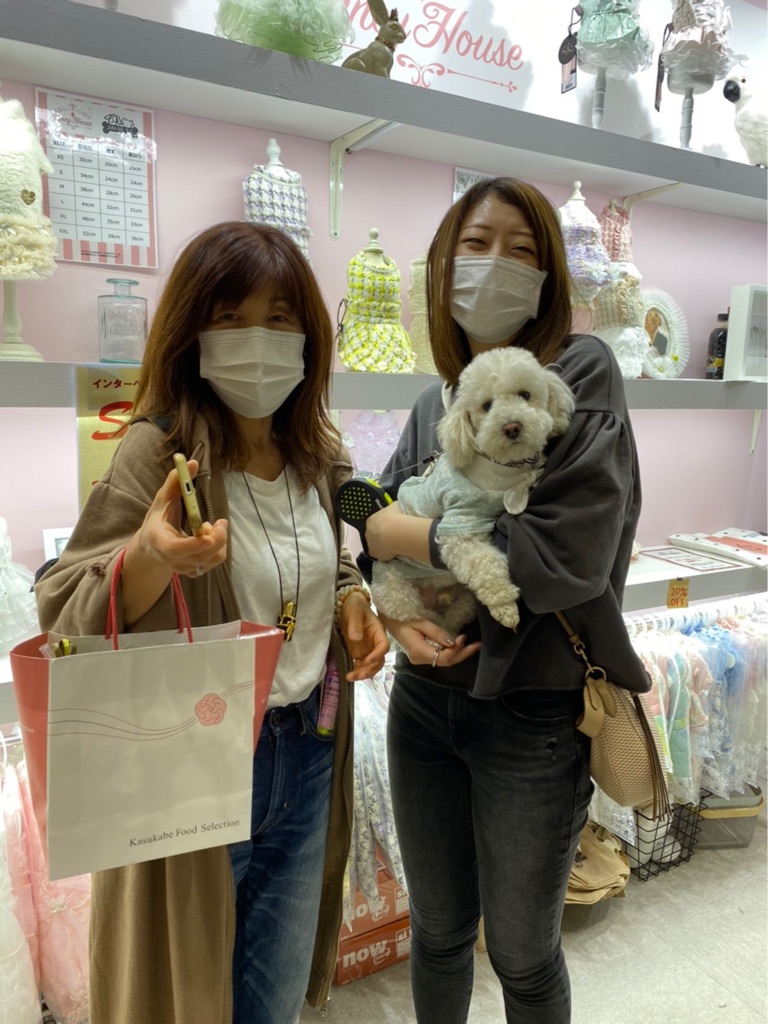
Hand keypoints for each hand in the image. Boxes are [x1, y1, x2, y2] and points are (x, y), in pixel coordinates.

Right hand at [131, 459, 228, 578]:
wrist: (151, 546)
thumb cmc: (158, 519)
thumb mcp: (163, 499)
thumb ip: (176, 482)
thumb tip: (192, 462)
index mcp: (158, 540)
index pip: (174, 549)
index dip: (194, 543)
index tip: (208, 531)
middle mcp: (170, 558)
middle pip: (199, 556)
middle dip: (216, 538)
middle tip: (221, 522)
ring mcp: (182, 567)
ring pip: (211, 559)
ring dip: (218, 541)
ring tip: (210, 527)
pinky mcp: (193, 571)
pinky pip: (214, 562)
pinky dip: (217, 547)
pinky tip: (208, 537)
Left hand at [339, 594, 389, 680]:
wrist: (349, 607)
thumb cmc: (355, 607)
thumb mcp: (354, 611)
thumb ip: (355, 624)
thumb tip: (356, 638)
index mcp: (378, 632)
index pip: (384, 646)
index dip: (377, 654)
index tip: (366, 660)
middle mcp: (376, 643)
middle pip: (379, 660)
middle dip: (369, 669)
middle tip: (357, 675)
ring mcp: (369, 649)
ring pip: (371, 666)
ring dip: (363, 673)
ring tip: (350, 678)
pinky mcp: (360, 653)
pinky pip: (362, 665)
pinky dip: (357, 672)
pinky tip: (349, 676)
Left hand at [365, 501, 432, 563]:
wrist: (396, 533)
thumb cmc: (396, 517)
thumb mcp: (394, 507)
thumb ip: (392, 510)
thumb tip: (395, 510)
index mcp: (371, 520)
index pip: (373, 523)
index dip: (381, 526)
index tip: (389, 527)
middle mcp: (368, 532)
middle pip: (373, 535)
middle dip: (381, 536)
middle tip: (392, 536)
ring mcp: (370, 544)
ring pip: (375, 545)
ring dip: (382, 545)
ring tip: (393, 545)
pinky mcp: (375, 554)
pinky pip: (379, 554)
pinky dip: (385, 554)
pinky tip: (393, 552)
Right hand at [379, 613, 480, 668]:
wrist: (387, 622)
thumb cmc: (402, 619)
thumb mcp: (420, 622)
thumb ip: (437, 632)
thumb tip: (453, 642)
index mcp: (418, 651)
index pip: (443, 657)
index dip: (456, 650)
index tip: (464, 637)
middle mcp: (420, 659)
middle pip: (446, 662)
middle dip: (463, 654)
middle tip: (478, 645)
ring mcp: (420, 659)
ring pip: (444, 661)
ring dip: (459, 654)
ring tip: (474, 646)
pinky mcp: (422, 656)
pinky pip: (440, 657)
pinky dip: (452, 653)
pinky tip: (461, 647)